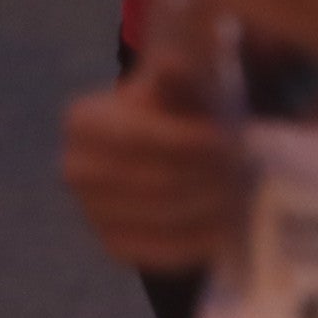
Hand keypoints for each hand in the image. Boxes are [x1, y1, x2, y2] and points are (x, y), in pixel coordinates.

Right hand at [62, 47, 240, 270]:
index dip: (186, 143)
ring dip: (206, 209)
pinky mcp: (112, 246)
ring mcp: (90, 212)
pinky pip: (156, 252)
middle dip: (203, 179)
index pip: (137, 139)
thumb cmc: (176, 112)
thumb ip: (179, 79)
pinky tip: (225, 230)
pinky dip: (195, 243)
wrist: (163, 149)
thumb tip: (172, 65)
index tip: (229, 144)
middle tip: (243, 175)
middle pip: (149, 181)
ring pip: (157, 217)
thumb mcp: (181, 87)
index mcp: (82, 122)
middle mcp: (74, 169)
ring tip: (241, 197)